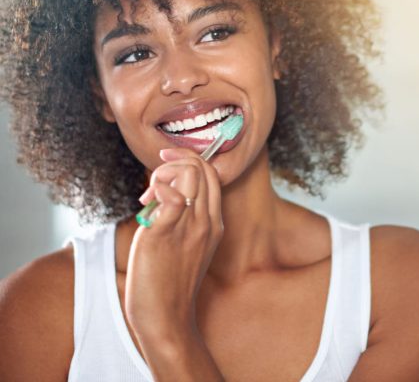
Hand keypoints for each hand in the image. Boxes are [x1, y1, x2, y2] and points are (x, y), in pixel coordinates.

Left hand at [125, 148, 223, 345]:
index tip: (168, 161)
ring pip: (187, 175)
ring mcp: (188, 227)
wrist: (166, 317)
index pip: (212, 174)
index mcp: (215, 222)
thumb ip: (185, 220)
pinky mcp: (165, 233)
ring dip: (163, 174)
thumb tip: (166, 195)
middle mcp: (207, 221)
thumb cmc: (170, 283)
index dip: (190, 159)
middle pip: (202, 168)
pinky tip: (144, 204)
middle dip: (175, 160)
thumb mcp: (189, 246)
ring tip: (148, 198)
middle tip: (154, 177)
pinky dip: (156, 187)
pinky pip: (167, 194)